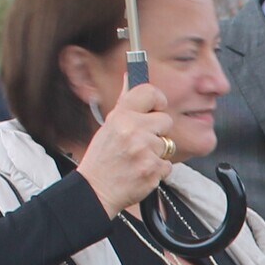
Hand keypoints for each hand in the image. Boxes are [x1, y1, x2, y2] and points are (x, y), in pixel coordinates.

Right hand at [75, 83, 174, 215]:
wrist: (96, 189)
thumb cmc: (103, 158)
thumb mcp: (108, 125)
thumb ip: (124, 103)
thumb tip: (130, 75)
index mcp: (121, 116)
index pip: (150, 92)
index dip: (158, 100)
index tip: (157, 107)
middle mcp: (133, 130)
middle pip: (166, 120)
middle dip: (158, 132)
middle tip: (141, 142)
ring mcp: (144, 150)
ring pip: (168, 144)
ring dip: (157, 153)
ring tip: (138, 158)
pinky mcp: (153, 168)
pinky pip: (168, 164)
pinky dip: (158, 169)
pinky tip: (141, 170)